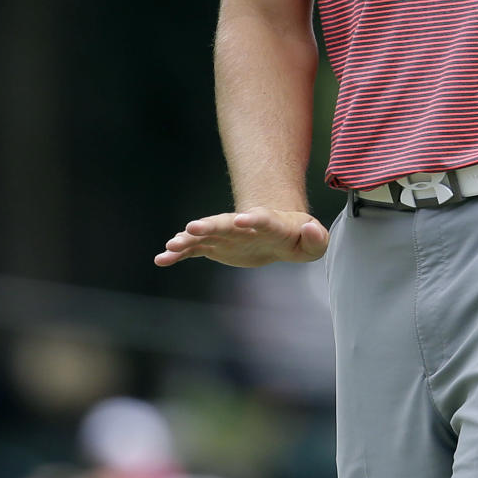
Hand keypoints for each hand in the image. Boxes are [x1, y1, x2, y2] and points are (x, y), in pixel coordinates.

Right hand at [154, 206, 329, 268]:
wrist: (276, 233)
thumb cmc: (297, 238)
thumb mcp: (313, 242)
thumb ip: (315, 238)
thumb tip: (309, 229)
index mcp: (271, 223)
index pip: (263, 219)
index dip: (254, 219)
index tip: (243, 219)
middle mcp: (244, 226)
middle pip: (226, 223)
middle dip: (210, 225)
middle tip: (192, 227)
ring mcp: (228, 235)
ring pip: (206, 235)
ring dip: (189, 239)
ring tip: (171, 244)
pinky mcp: (216, 247)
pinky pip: (195, 250)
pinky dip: (180, 254)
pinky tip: (161, 258)